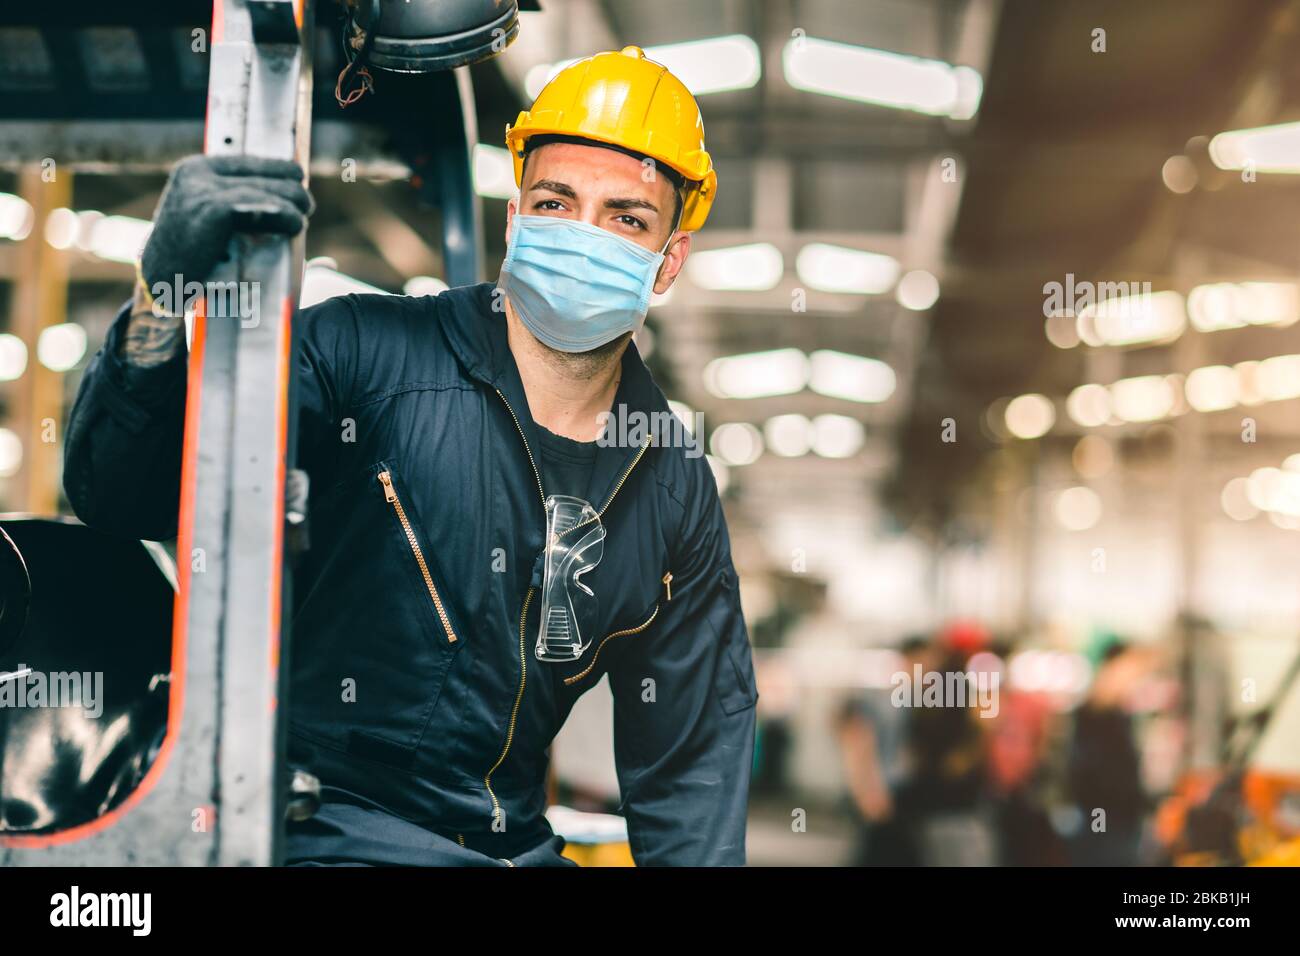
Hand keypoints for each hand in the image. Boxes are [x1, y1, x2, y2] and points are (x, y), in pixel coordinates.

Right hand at [139, 155, 314, 292]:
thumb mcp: (207, 217)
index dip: (282, 171)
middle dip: (292, 193)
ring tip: (301, 222)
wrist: (158, 280)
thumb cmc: (190, 255)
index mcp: (197, 169)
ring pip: (270, 191)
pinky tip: (295, 225)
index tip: (298, 184)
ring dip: (294, 207)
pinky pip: (262, 206)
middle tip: (304, 210)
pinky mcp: (212, 209)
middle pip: (267, 175)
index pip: (253, 160)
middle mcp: (199, 173)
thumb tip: (288, 196)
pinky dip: (285, 215)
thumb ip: (236, 202)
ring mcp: (203, 190)